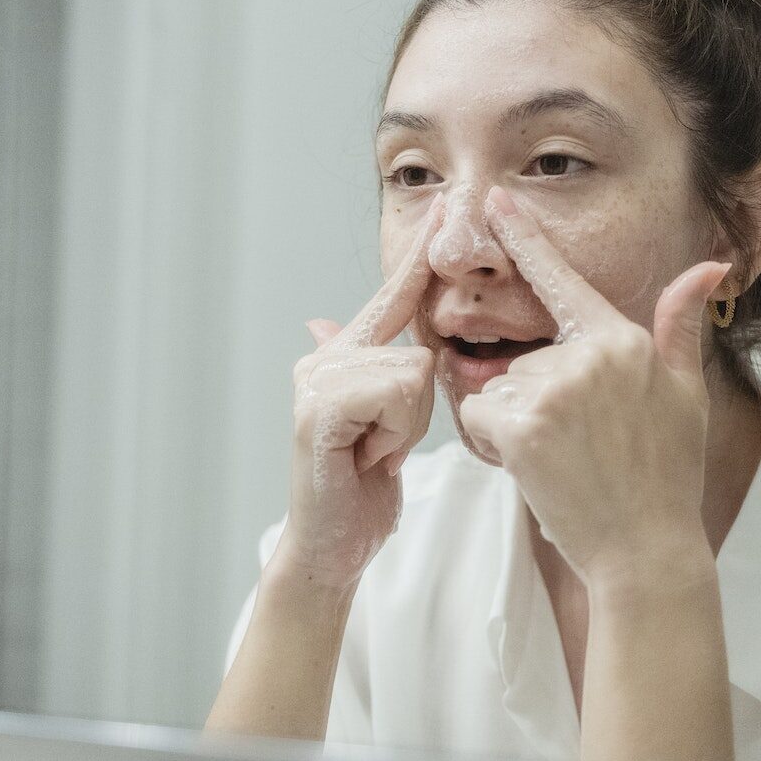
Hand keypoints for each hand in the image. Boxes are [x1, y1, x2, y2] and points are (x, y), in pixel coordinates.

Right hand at [275, 194, 445, 590]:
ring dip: (409, 426)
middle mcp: (325, 358)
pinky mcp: (319, 409)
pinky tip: (368, 458)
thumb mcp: (388, 424)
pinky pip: (397, 393)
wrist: (331, 546)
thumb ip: (382, 372)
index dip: (418, 259)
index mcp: (345, 355)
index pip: (394, 299)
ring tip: (375, 453)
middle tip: (384, 445)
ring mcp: (317, 380)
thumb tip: (327, 320)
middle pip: (419, 349)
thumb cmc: (363, 488)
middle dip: (418, 408)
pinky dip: (395, 434)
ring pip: (414, 372)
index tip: (442, 213)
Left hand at [456, 185, 729, 584]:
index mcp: (622, 340)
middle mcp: (587, 355)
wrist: (646, 549)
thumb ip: (679, 325)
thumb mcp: (685, 393)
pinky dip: (493, 446)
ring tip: (564, 461)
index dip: (526, 236)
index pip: (562, 279)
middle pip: (522, 359)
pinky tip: (537, 469)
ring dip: (514, 425)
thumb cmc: (666, 475)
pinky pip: (478, 419)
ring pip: (496, 390)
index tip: (498, 199)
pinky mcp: (522, 425)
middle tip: (578, 446)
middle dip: (534, 400)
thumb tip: (708, 266)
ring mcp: (553, 389)